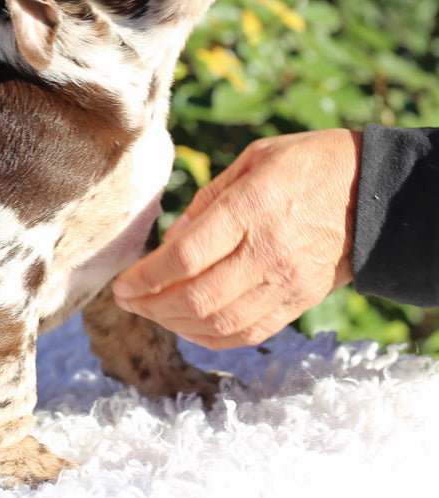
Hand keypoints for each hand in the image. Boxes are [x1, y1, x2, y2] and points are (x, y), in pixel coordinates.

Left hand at [112, 129, 360, 349]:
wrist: (376, 193)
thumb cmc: (307, 165)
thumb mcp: (253, 160)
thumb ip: (208, 199)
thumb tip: (171, 241)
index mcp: (251, 209)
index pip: (185, 258)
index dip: (146, 277)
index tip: (121, 283)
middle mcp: (267, 252)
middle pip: (197, 298)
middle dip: (151, 306)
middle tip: (127, 300)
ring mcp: (285, 283)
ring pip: (219, 323)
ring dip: (175, 324)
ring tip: (150, 312)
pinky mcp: (298, 302)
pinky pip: (247, 333)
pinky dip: (210, 337)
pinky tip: (186, 326)